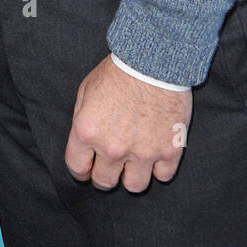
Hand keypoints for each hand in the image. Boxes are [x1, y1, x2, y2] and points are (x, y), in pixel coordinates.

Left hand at [64, 54, 191, 192]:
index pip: (77, 168)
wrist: (155, 59)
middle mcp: (112, 148)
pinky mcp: (169, 151)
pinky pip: (162, 176)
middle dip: (105, 174)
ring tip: (135, 160)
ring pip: (134, 186)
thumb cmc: (118, 71)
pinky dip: (160, 167)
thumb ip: (82, 120)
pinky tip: (156, 151)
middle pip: (104, 182)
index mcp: (87, 131)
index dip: (81, 169)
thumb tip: (84, 143)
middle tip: (112, 164)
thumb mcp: (86, 90)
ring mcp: (142, 152)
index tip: (87, 168)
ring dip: (133, 175)